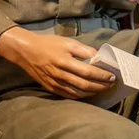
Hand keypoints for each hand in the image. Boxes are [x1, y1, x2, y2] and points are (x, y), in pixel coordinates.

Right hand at [0, 27, 116, 98]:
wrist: (26, 51)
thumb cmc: (48, 44)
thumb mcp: (66, 41)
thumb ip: (83, 49)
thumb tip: (98, 56)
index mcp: (65, 62)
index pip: (88, 72)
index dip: (102, 76)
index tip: (112, 76)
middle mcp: (60, 75)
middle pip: (85, 85)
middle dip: (101, 86)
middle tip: (111, 84)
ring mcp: (55, 83)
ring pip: (78, 93)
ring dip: (92, 92)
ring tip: (103, 89)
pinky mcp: (51, 88)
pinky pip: (69, 95)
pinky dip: (81, 96)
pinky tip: (88, 93)